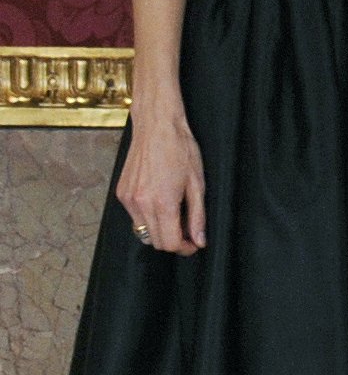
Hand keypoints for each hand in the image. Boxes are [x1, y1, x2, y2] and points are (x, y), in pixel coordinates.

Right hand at [116, 105, 206, 254]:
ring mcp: (128, 199)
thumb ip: (197, 216)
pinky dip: (147, 216)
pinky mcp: (121, 193)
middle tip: (186, 227)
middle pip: (155, 242)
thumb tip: (199, 240)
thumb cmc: (180, 149)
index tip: (193, 243)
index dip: (184, 248)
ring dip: (159, 229)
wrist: (156, 125)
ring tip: (173, 211)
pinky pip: (134, 216)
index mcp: (162, 203)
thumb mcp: (197, 184)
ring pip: (143, 231)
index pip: (169, 243)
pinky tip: (158, 200)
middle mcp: (141, 204)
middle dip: (172, 240)